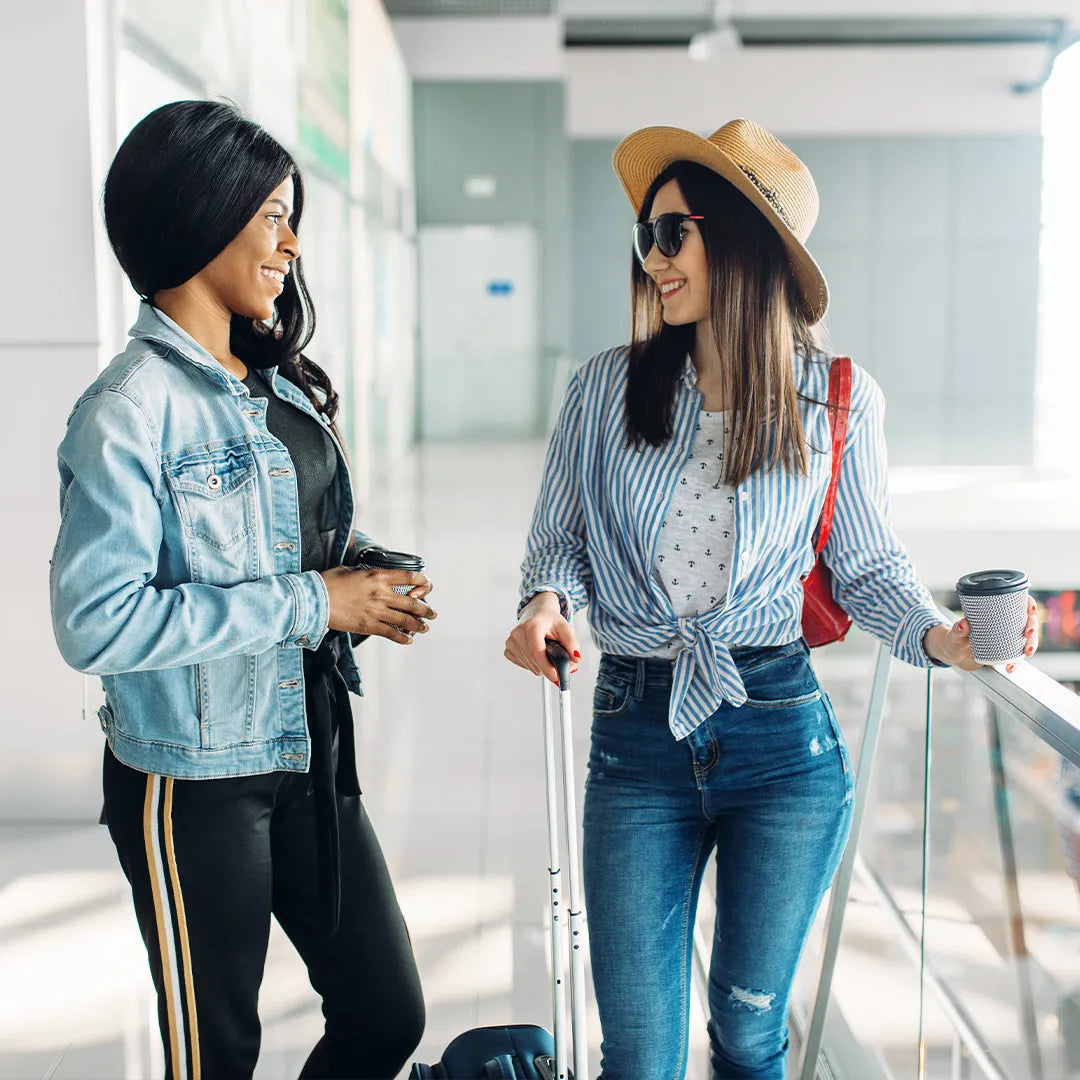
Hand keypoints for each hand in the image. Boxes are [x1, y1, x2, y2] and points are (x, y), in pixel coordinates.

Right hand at [319, 566, 436, 644]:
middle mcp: (381, 594)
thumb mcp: (351, 570)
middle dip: (426, 610)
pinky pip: (392, 634)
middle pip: (413, 602)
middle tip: (432, 613)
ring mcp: (376, 611)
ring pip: (406, 620)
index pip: (410, 577)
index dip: (423, 582)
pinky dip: (403, 638)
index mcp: (378, 576)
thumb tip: (373, 575)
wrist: (314, 600)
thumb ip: (367, 573)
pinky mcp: (368, 626)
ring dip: (419, 625)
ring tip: (425, 628)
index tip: (427, 586)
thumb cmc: (329, 583)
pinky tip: (408, 640)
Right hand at [504, 591, 581, 687]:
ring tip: (546, 650)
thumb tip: (576, 659)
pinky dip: (533, 664)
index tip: (558, 678)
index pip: (537, 652)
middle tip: (559, 658)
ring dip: (542, 665)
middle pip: (535, 662)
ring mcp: (511, 642)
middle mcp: (518, 633)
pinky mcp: (508, 649)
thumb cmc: (551, 621)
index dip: (547, 668)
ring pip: (531, 667)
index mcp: (532, 626)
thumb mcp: (566, 628)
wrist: (538, 614)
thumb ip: (572, 643)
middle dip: (550, 666)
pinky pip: (523, 666)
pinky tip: (536, 652)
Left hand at [924, 597, 1039, 672]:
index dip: (1028, 604)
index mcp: (994, 612)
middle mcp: (1004, 623)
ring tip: (1026, 653)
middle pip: (1027, 620)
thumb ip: (958, 630)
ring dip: (1031, 644)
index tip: (1030, 610)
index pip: (1017, 602)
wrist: (953, 655)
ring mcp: (1006, 637)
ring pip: (1027, 638)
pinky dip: (1018, 662)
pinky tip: (1011, 667)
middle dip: (1033, 627)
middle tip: (1028, 634)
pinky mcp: (1005, 651)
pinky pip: (1017, 655)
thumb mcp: (954, 635)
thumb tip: (963, 624)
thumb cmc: (954, 639)